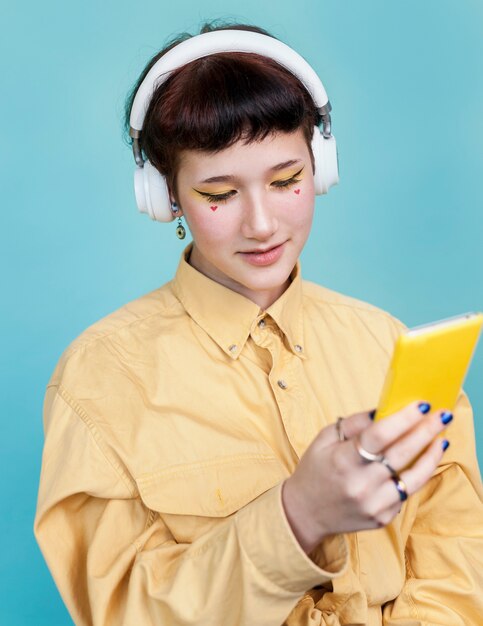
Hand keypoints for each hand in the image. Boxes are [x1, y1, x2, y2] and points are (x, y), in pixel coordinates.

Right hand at [281, 402, 451, 552]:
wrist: (305, 512)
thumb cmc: (315, 470)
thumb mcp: (324, 439)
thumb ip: (354, 424)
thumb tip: (383, 410)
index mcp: (342, 460)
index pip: (379, 435)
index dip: (404, 419)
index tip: (422, 404)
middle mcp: (360, 484)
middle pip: (402, 453)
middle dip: (425, 431)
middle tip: (442, 415)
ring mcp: (373, 504)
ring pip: (413, 477)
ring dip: (431, 456)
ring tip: (440, 439)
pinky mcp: (382, 518)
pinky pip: (405, 493)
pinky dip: (416, 475)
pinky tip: (423, 461)